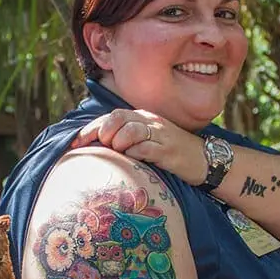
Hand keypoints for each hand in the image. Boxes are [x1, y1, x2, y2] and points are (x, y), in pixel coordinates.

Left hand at [71, 108, 206, 184]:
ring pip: (130, 131)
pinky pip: (146, 149)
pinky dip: (135, 154)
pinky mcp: (169, 150)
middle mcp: (150, 121)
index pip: (110, 116)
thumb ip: (126, 140)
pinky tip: (134, 161)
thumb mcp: (148, 141)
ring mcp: (161, 135)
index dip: (90, 129)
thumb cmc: (172, 153)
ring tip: (120, 153)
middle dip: (104, 133)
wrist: (205, 160)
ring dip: (119, 144)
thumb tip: (98, 149)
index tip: (74, 143)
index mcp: (142, 118)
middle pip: (117, 119)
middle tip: (104, 148)